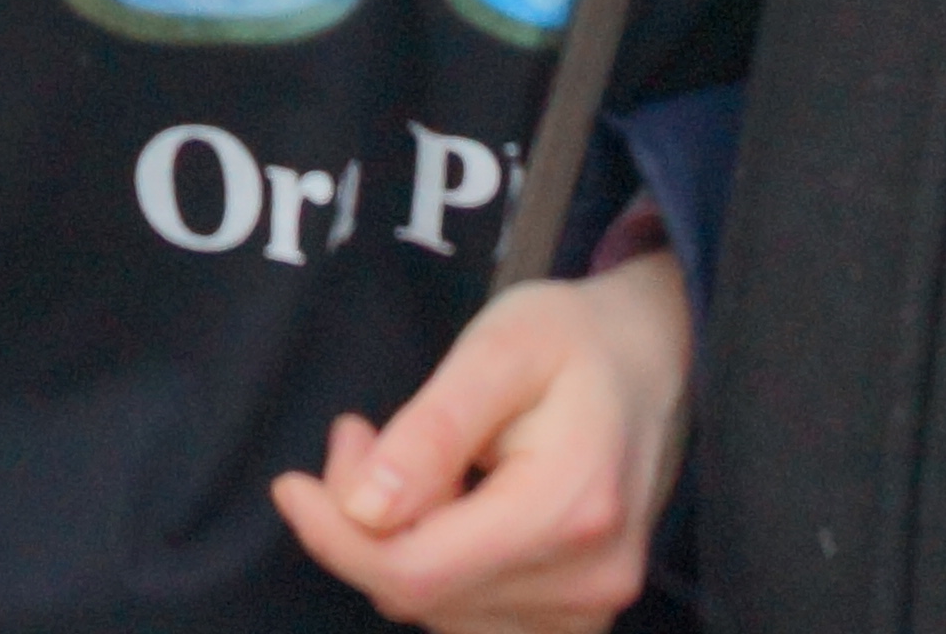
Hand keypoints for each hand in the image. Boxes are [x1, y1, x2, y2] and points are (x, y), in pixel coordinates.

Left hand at [268, 248, 688, 629]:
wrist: (654, 358)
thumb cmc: (572, 339)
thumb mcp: (498, 348)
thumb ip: (432, 431)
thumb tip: (363, 511)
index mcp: (570, 508)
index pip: (416, 572)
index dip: (335, 538)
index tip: (291, 483)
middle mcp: (588, 579)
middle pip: (420, 593)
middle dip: (362, 525)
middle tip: (362, 437)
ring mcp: (590, 608)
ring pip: (438, 611)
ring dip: (397, 545)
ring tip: (409, 459)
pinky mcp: (579, 617)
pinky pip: (471, 618)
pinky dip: (435, 569)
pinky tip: (444, 507)